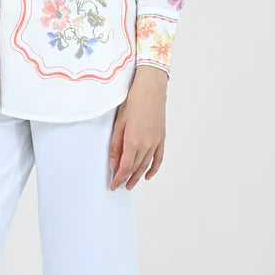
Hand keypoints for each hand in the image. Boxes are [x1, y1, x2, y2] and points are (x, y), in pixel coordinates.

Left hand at [108, 65, 166, 190]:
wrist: (151, 88)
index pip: (125, 166)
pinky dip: (153, 168)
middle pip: (136, 168)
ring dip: (138, 176)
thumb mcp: (119, 122)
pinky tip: (148, 175)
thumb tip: (113, 162)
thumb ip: (115, 144)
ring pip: (146, 164)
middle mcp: (146, 144)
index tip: (113, 185)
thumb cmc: (133, 101)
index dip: (119, 178)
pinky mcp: (161, 137)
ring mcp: (156, 141)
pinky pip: (158, 158)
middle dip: (127, 178)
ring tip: (131, 184)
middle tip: (119, 186)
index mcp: (133, 140)